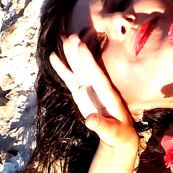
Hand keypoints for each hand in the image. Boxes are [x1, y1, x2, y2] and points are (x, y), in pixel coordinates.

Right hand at [50, 35, 139, 151]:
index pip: (97, 75)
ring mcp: (89, 89)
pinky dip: (63, 69)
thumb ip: (102, 126)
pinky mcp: (81, 93)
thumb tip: (90, 119)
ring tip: (64, 39)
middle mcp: (98, 88)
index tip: (82, 46)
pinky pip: (70, 78)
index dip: (90, 61)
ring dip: (71, 55)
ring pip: (78, 69)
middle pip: (87, 68)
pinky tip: (54, 57)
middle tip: (71, 36)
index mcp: (108, 95)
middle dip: (79, 53)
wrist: (118, 136)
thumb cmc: (118, 134)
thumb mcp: (113, 133)